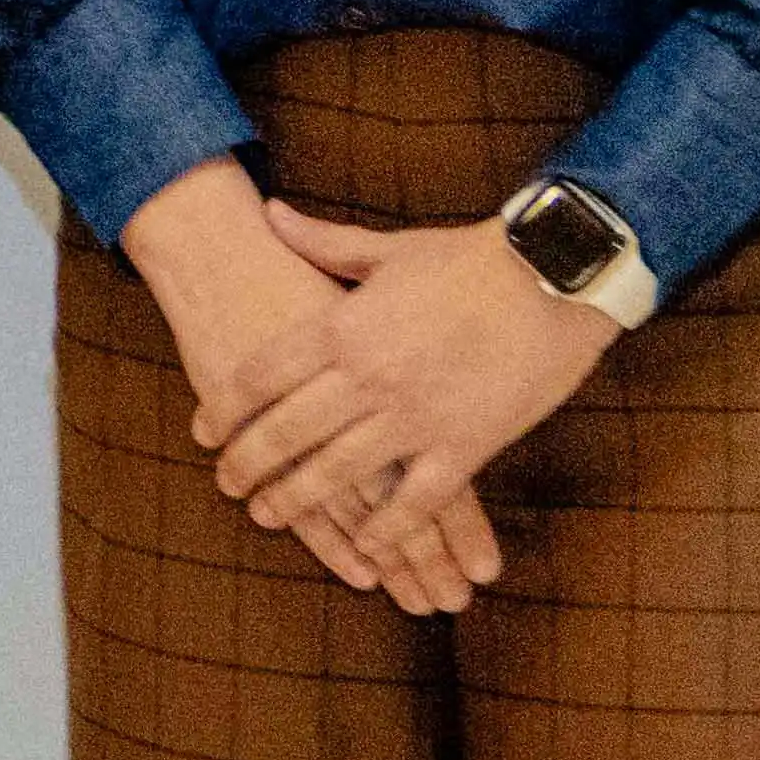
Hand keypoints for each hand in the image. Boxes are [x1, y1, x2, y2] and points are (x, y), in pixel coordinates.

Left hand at [127, 173, 488, 606]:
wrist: (555, 276)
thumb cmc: (472, 259)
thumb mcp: (389, 248)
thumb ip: (322, 241)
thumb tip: (270, 211)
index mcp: (343, 326)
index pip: (262, 375)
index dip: (226, 408)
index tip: (204, 431)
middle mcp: (368, 376)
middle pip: (286, 431)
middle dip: (248, 464)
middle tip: (225, 485)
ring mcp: (415, 415)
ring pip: (339, 472)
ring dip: (298, 500)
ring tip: (268, 517)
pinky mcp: (465, 444)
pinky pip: (416, 500)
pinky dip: (387, 528)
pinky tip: (366, 547)